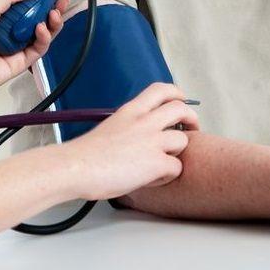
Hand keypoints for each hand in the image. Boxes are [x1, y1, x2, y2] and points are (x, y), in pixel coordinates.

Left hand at [0, 0, 68, 104]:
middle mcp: (8, 28)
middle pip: (37, 14)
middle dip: (50, 4)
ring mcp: (15, 45)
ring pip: (42, 31)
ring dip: (51, 20)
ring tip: (55, 11)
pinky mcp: (20, 62)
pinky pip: (39, 48)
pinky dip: (44, 37)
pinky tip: (42, 28)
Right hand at [61, 83, 199, 200]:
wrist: (77, 168)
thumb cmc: (86, 155)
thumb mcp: (109, 127)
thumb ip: (129, 127)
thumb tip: (139, 139)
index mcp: (130, 111)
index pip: (161, 90)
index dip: (177, 94)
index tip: (181, 101)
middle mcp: (144, 122)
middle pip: (181, 109)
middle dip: (192, 118)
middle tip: (191, 129)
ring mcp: (152, 141)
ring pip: (183, 141)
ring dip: (177, 153)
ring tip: (162, 163)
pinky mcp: (156, 162)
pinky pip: (176, 168)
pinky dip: (167, 176)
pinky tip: (152, 180)